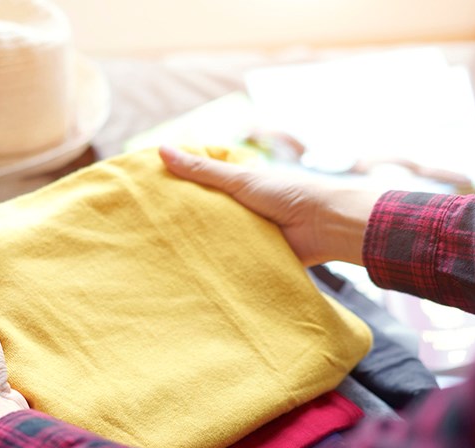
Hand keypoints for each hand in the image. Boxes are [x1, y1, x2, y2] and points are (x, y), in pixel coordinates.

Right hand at [159, 145, 385, 265]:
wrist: (324, 226)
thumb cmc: (287, 194)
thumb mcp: (239, 179)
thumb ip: (202, 170)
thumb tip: (161, 149)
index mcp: (239, 187)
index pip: (202, 188)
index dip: (179, 191)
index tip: (150, 197)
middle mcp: (242, 210)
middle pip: (207, 216)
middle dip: (185, 223)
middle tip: (150, 230)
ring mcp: (250, 235)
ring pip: (218, 240)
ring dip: (201, 247)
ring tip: (164, 254)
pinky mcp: (257, 257)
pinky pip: (233, 262)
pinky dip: (219, 265)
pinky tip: (193, 272)